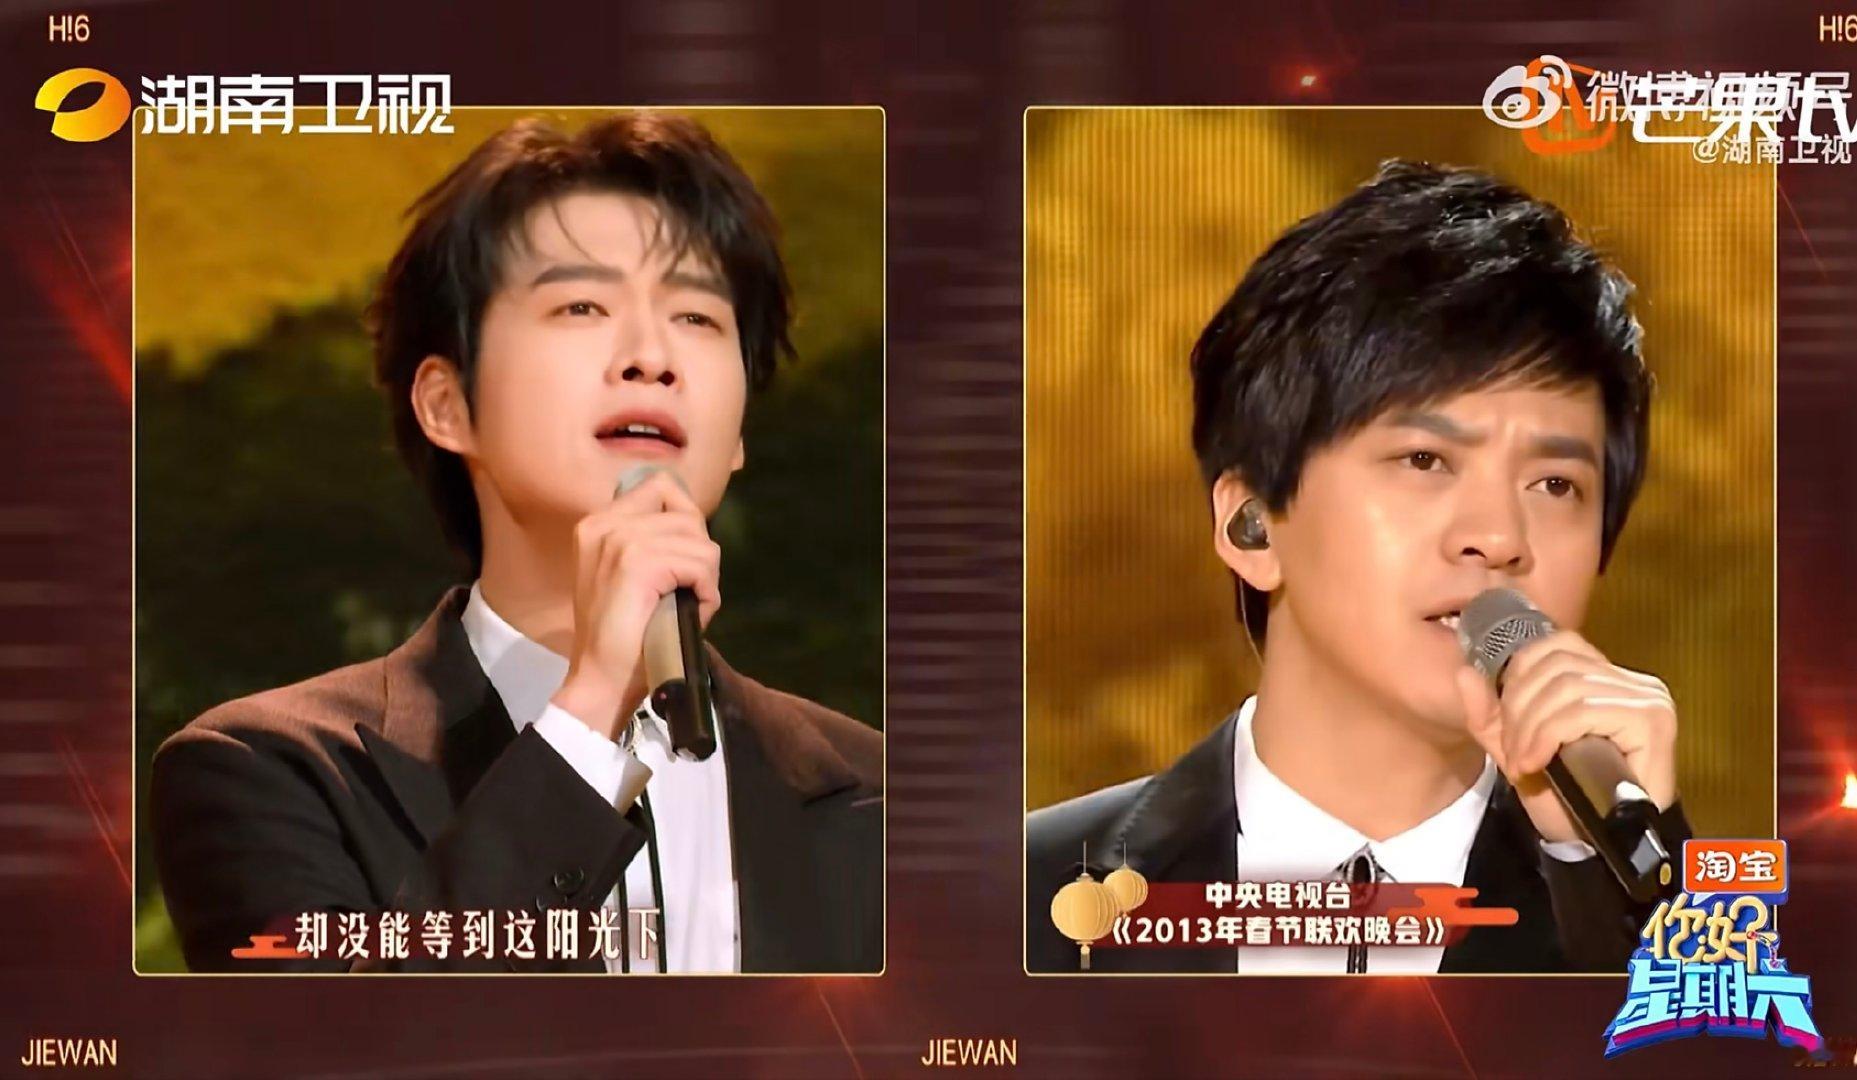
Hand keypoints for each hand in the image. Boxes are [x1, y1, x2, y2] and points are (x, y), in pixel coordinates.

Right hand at [549, 471, 721, 738]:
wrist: (601, 679)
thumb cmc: (622, 635)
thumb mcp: (628, 575)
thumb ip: (652, 542)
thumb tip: (696, 528)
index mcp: (598, 523)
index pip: (660, 485)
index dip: (686, 519)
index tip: (683, 558)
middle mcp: (605, 524)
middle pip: (686, 514)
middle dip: (700, 554)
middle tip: (689, 590)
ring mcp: (620, 541)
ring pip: (699, 541)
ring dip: (706, 577)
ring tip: (689, 605)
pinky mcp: (638, 563)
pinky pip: (699, 564)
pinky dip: (707, 591)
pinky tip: (693, 613)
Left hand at [1453, 630, 1677, 844]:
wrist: (1594, 845)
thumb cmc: (1565, 797)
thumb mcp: (1514, 748)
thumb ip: (1488, 712)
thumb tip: (1465, 672)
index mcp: (1604, 677)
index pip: (1555, 645)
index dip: (1519, 676)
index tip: (1504, 721)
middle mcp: (1632, 680)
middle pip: (1556, 665)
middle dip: (1519, 708)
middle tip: (1511, 751)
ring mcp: (1647, 698)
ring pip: (1566, 688)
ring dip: (1530, 728)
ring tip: (1522, 761)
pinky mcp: (1651, 721)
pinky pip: (1584, 711)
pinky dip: (1548, 735)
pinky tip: (1535, 762)